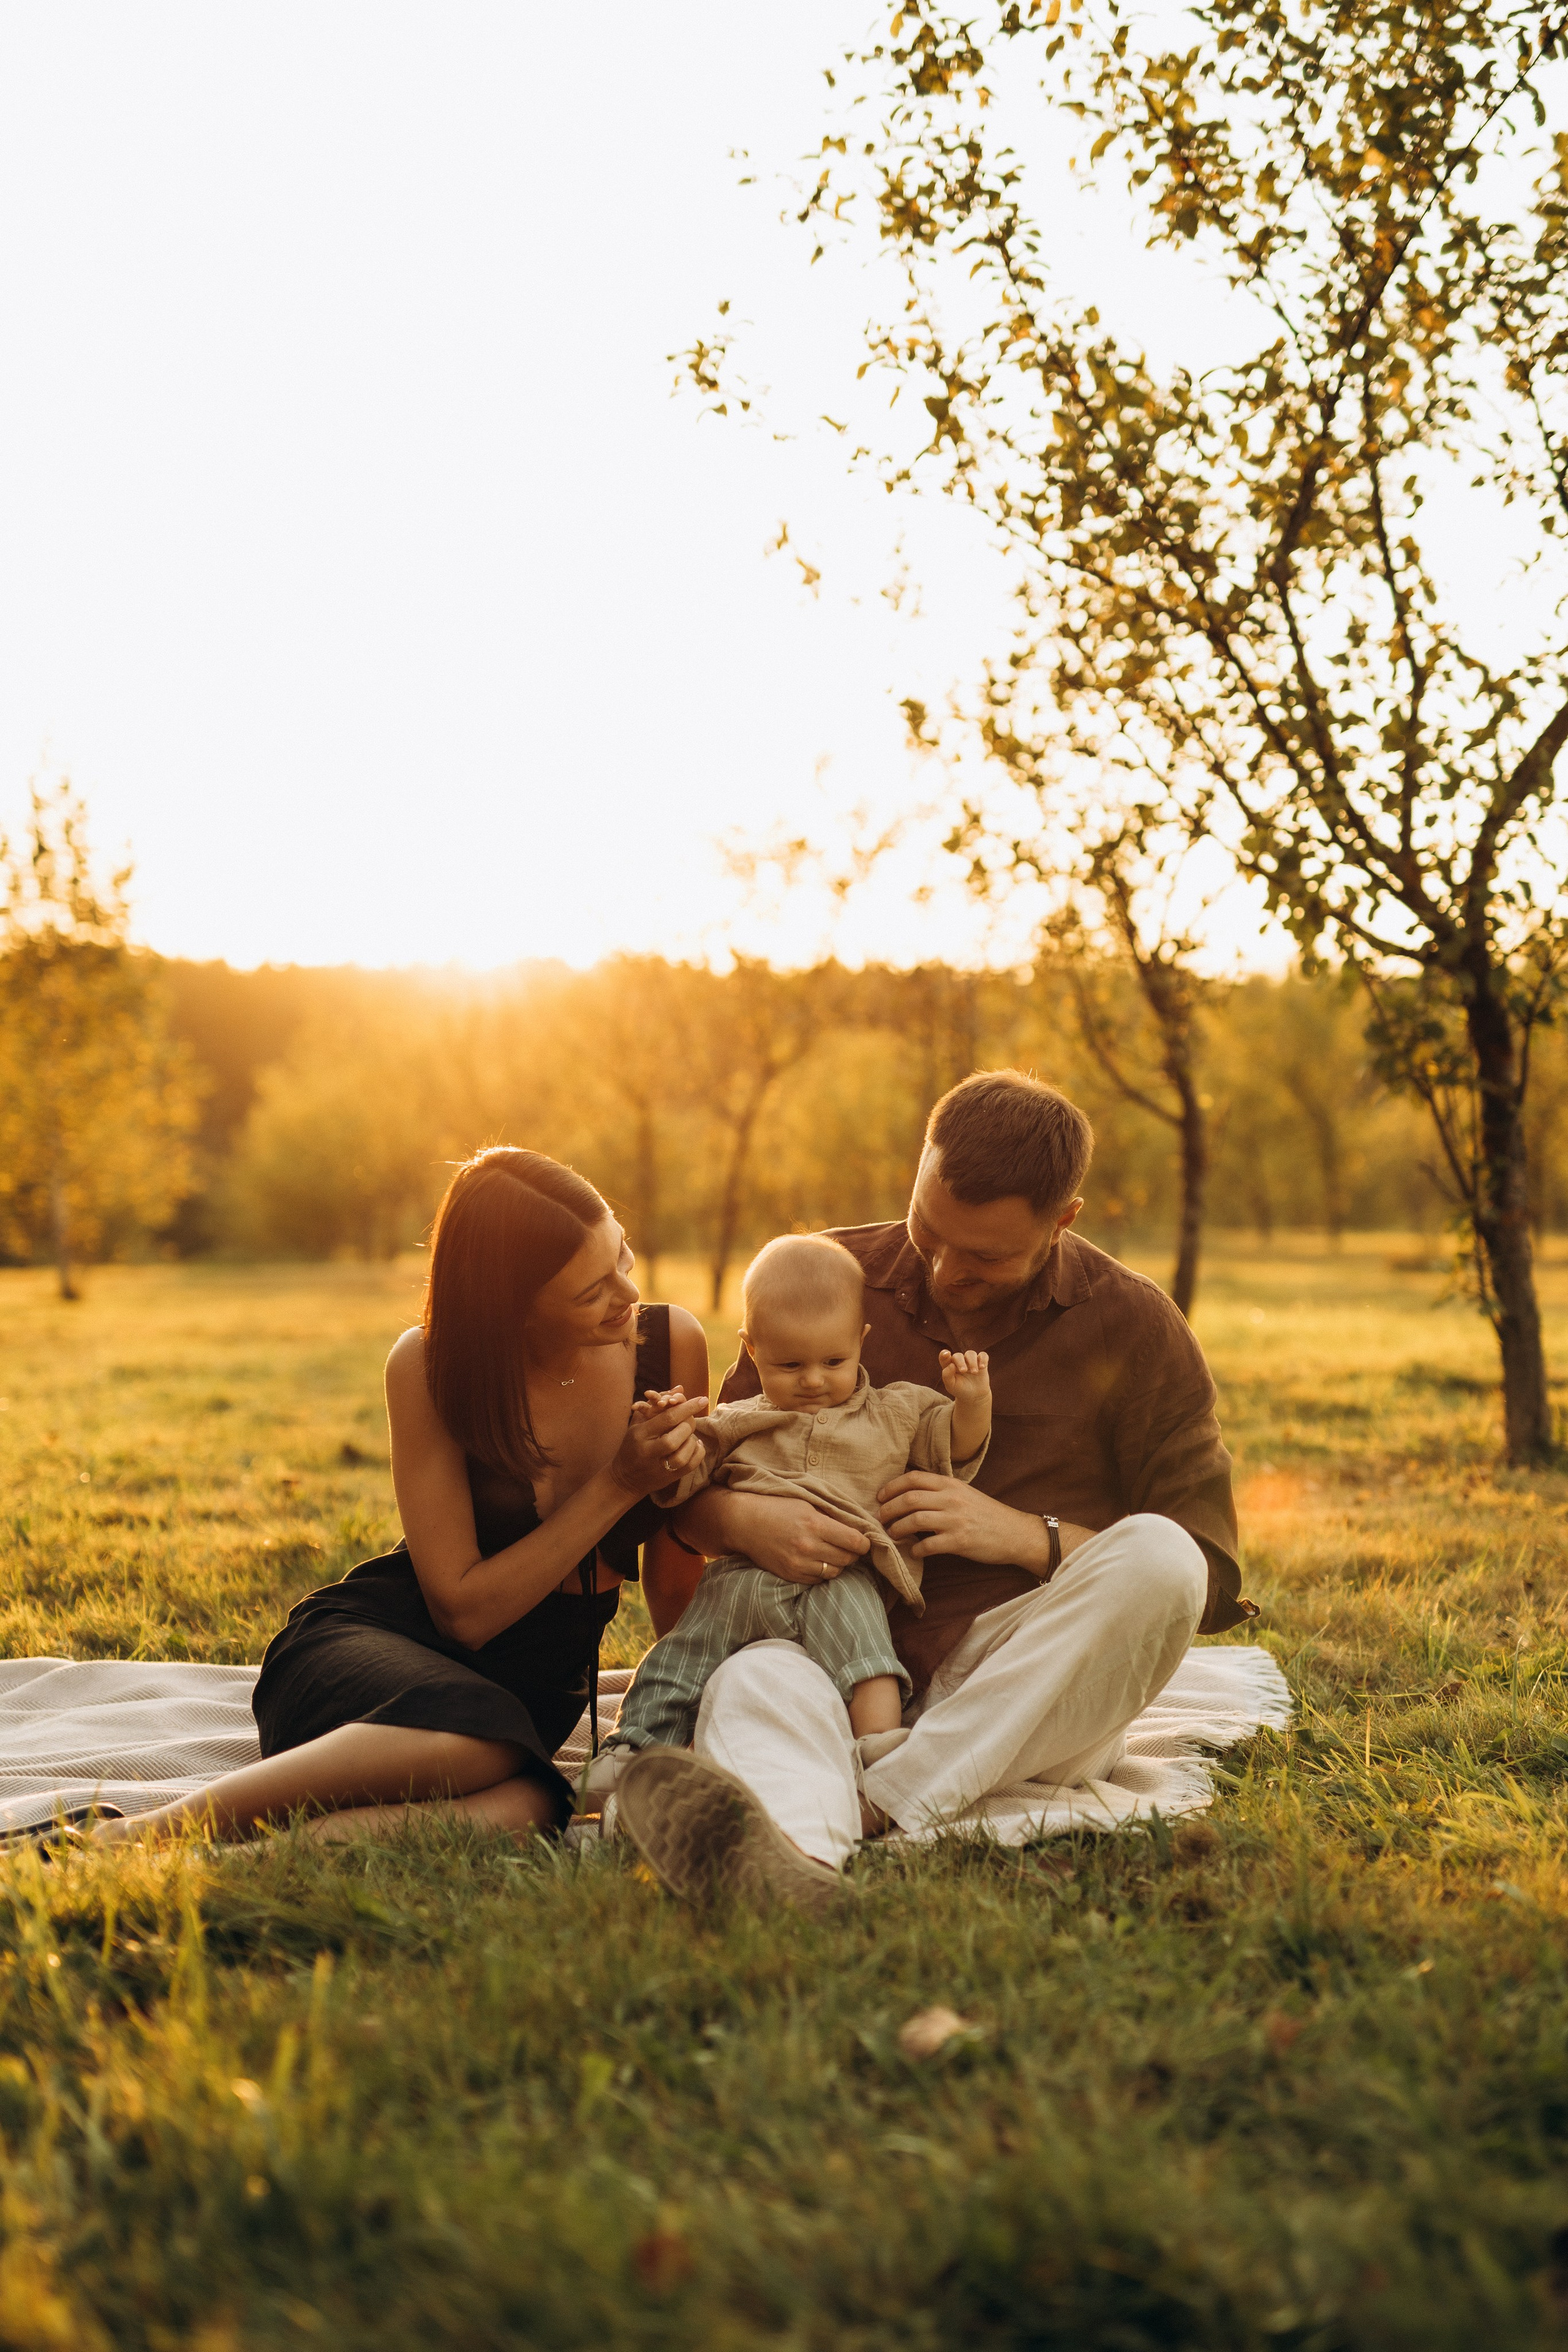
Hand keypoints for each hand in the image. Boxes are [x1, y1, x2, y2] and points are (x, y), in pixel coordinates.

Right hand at [614, 1391, 708, 1497]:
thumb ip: (658, 1405)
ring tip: (690, 1435)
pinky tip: (695, 1445)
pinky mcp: (667, 1479)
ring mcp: (657, 1467)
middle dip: (688, 1425)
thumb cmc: (632, 1446)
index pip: (667, 1418)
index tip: (702, 1399)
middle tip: (690, 1420)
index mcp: (640, 1434)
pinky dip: (697, 1453)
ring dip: (692, 1441)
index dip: (687, 1408)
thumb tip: (680, 1388)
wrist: (624, 1479)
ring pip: (682, 1455)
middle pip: (676, 1437)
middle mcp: (648, 1451)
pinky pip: (689, 1466)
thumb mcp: (638, 1424)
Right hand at [710, 1494, 871, 1584]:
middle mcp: (808, 1546)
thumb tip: (855, 1530)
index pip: (854, 1541)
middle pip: (847, 1558)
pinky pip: (818, 1580)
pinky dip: (822, 1572)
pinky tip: (817, 1561)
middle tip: (848, 1546)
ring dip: (838, 1564)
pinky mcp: (791, 1575)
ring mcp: (799, 1564)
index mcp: (815, 1524)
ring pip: (835, 1571)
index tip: (863, 1541)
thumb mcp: (806, 1505)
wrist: (745, 1523)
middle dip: (852, 1553)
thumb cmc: (777, 1508)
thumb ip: (830, 1519)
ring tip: (831, 1553)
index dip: (864, 1542)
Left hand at [877, 1472, 1053, 1567]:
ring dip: (897, 1528)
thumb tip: (910, 1494)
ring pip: (914, 1520)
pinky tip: (914, 1552)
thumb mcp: (964, 1494)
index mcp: (951, 1484)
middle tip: (880, 1518)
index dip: (892, 1487)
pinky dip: (916, 1550)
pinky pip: (928, 1545)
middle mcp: (951, 1498)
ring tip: (892, 1534)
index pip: (913, 1478)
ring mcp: (955, 1520)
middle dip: (889, 1509)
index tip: (880, 1497)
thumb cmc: (987, 1514)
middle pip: (909, 1498)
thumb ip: (941, 1491)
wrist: (1015, 1533)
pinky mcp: (960, 1541)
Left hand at [939, 1346, 990, 1402]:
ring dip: (972, 1362)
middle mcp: (959, 1361)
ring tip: (974, 1372)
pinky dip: (983, 1359)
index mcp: (949, 1366)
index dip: (944, 1354)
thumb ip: (947, 1375)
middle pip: (958, 1356)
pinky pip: (983, 1355)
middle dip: (961, 1362)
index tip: (946, 1354)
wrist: (974, 1395)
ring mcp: (970, 1361)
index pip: (944, 1357)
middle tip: (964, 1371)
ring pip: (970, 1354)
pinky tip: (982, 1367)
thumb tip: (951, 1365)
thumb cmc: (960, 1390)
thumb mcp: (951, 1386)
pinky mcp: (981, 1362)